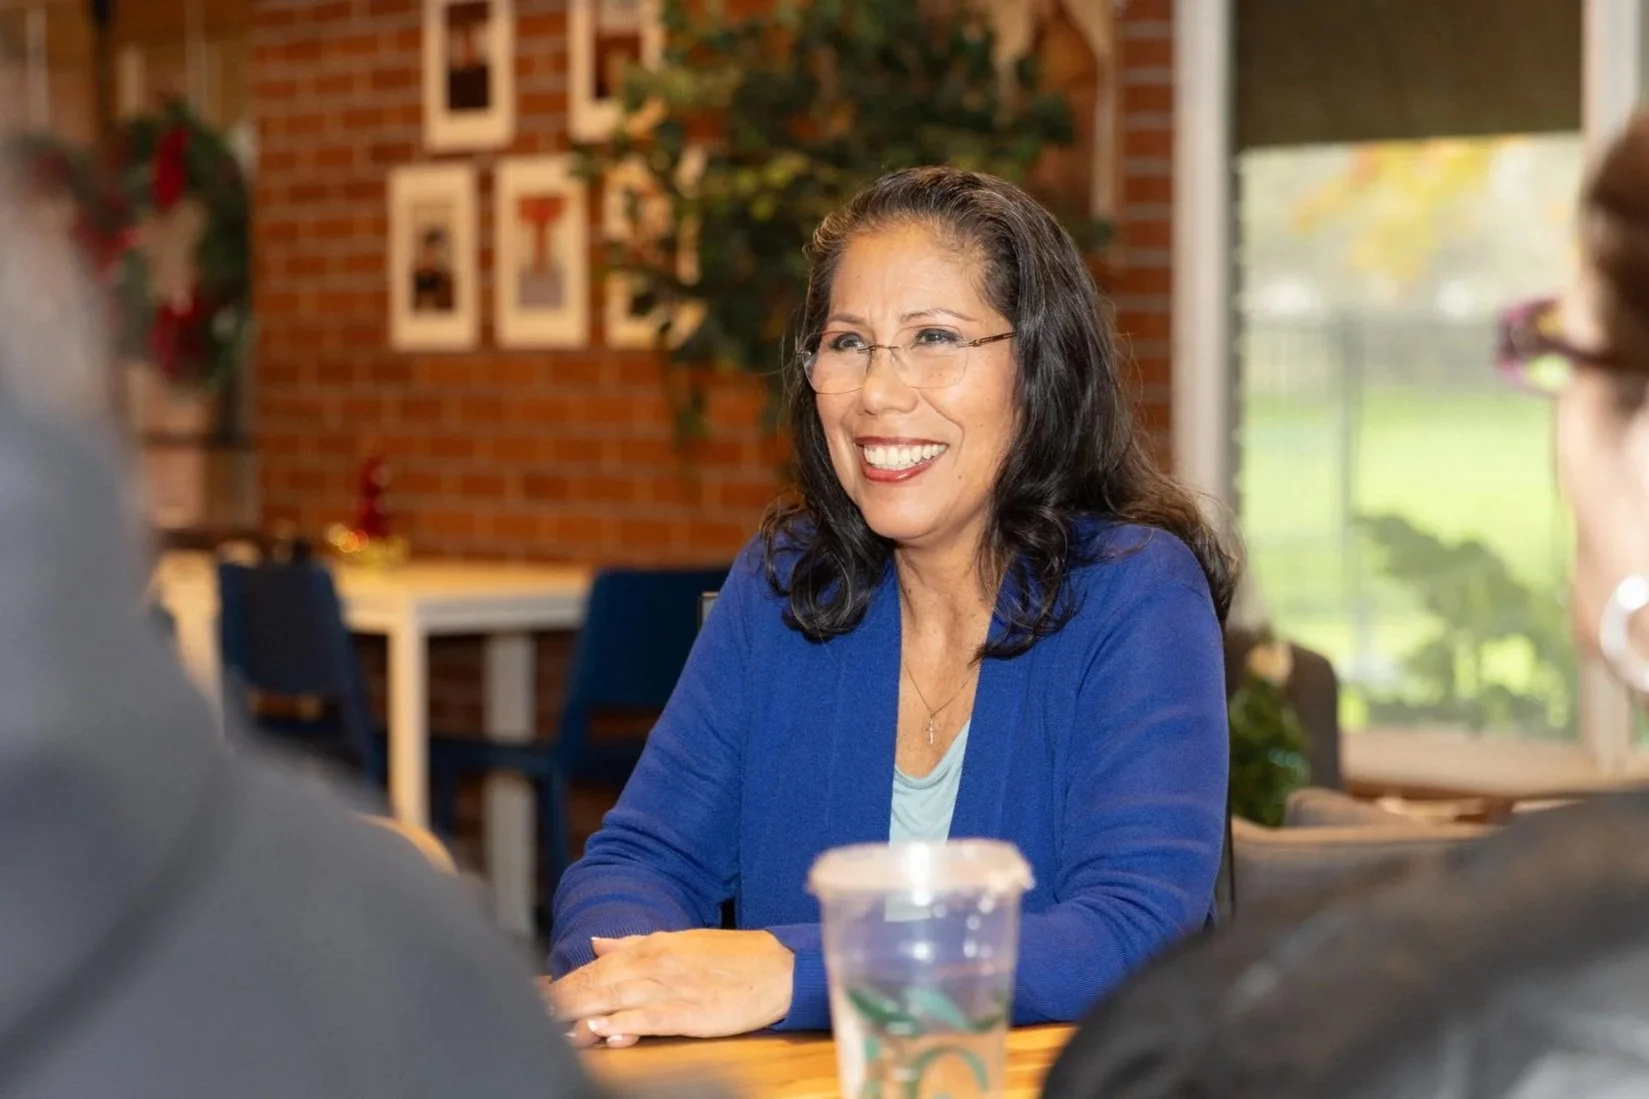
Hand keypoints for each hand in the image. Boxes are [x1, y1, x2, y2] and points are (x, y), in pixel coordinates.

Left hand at [548, 929, 793, 1047]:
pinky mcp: (693, 1013)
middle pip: (599, 983)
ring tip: (554, 1026)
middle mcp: (658, 963)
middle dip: (562, 1000)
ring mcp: (675, 988)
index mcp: (653, 946)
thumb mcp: (680, 942)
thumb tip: (596, 945)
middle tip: (533, 1015)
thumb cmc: (731, 958)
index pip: (596, 967)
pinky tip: (603, 1030)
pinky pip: (652, 1018)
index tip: (535, 996)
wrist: (780, 967)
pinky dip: (625, 1024)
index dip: (563, 984)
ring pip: (618, 1000)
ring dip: (583, 1014)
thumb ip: (634, 944)